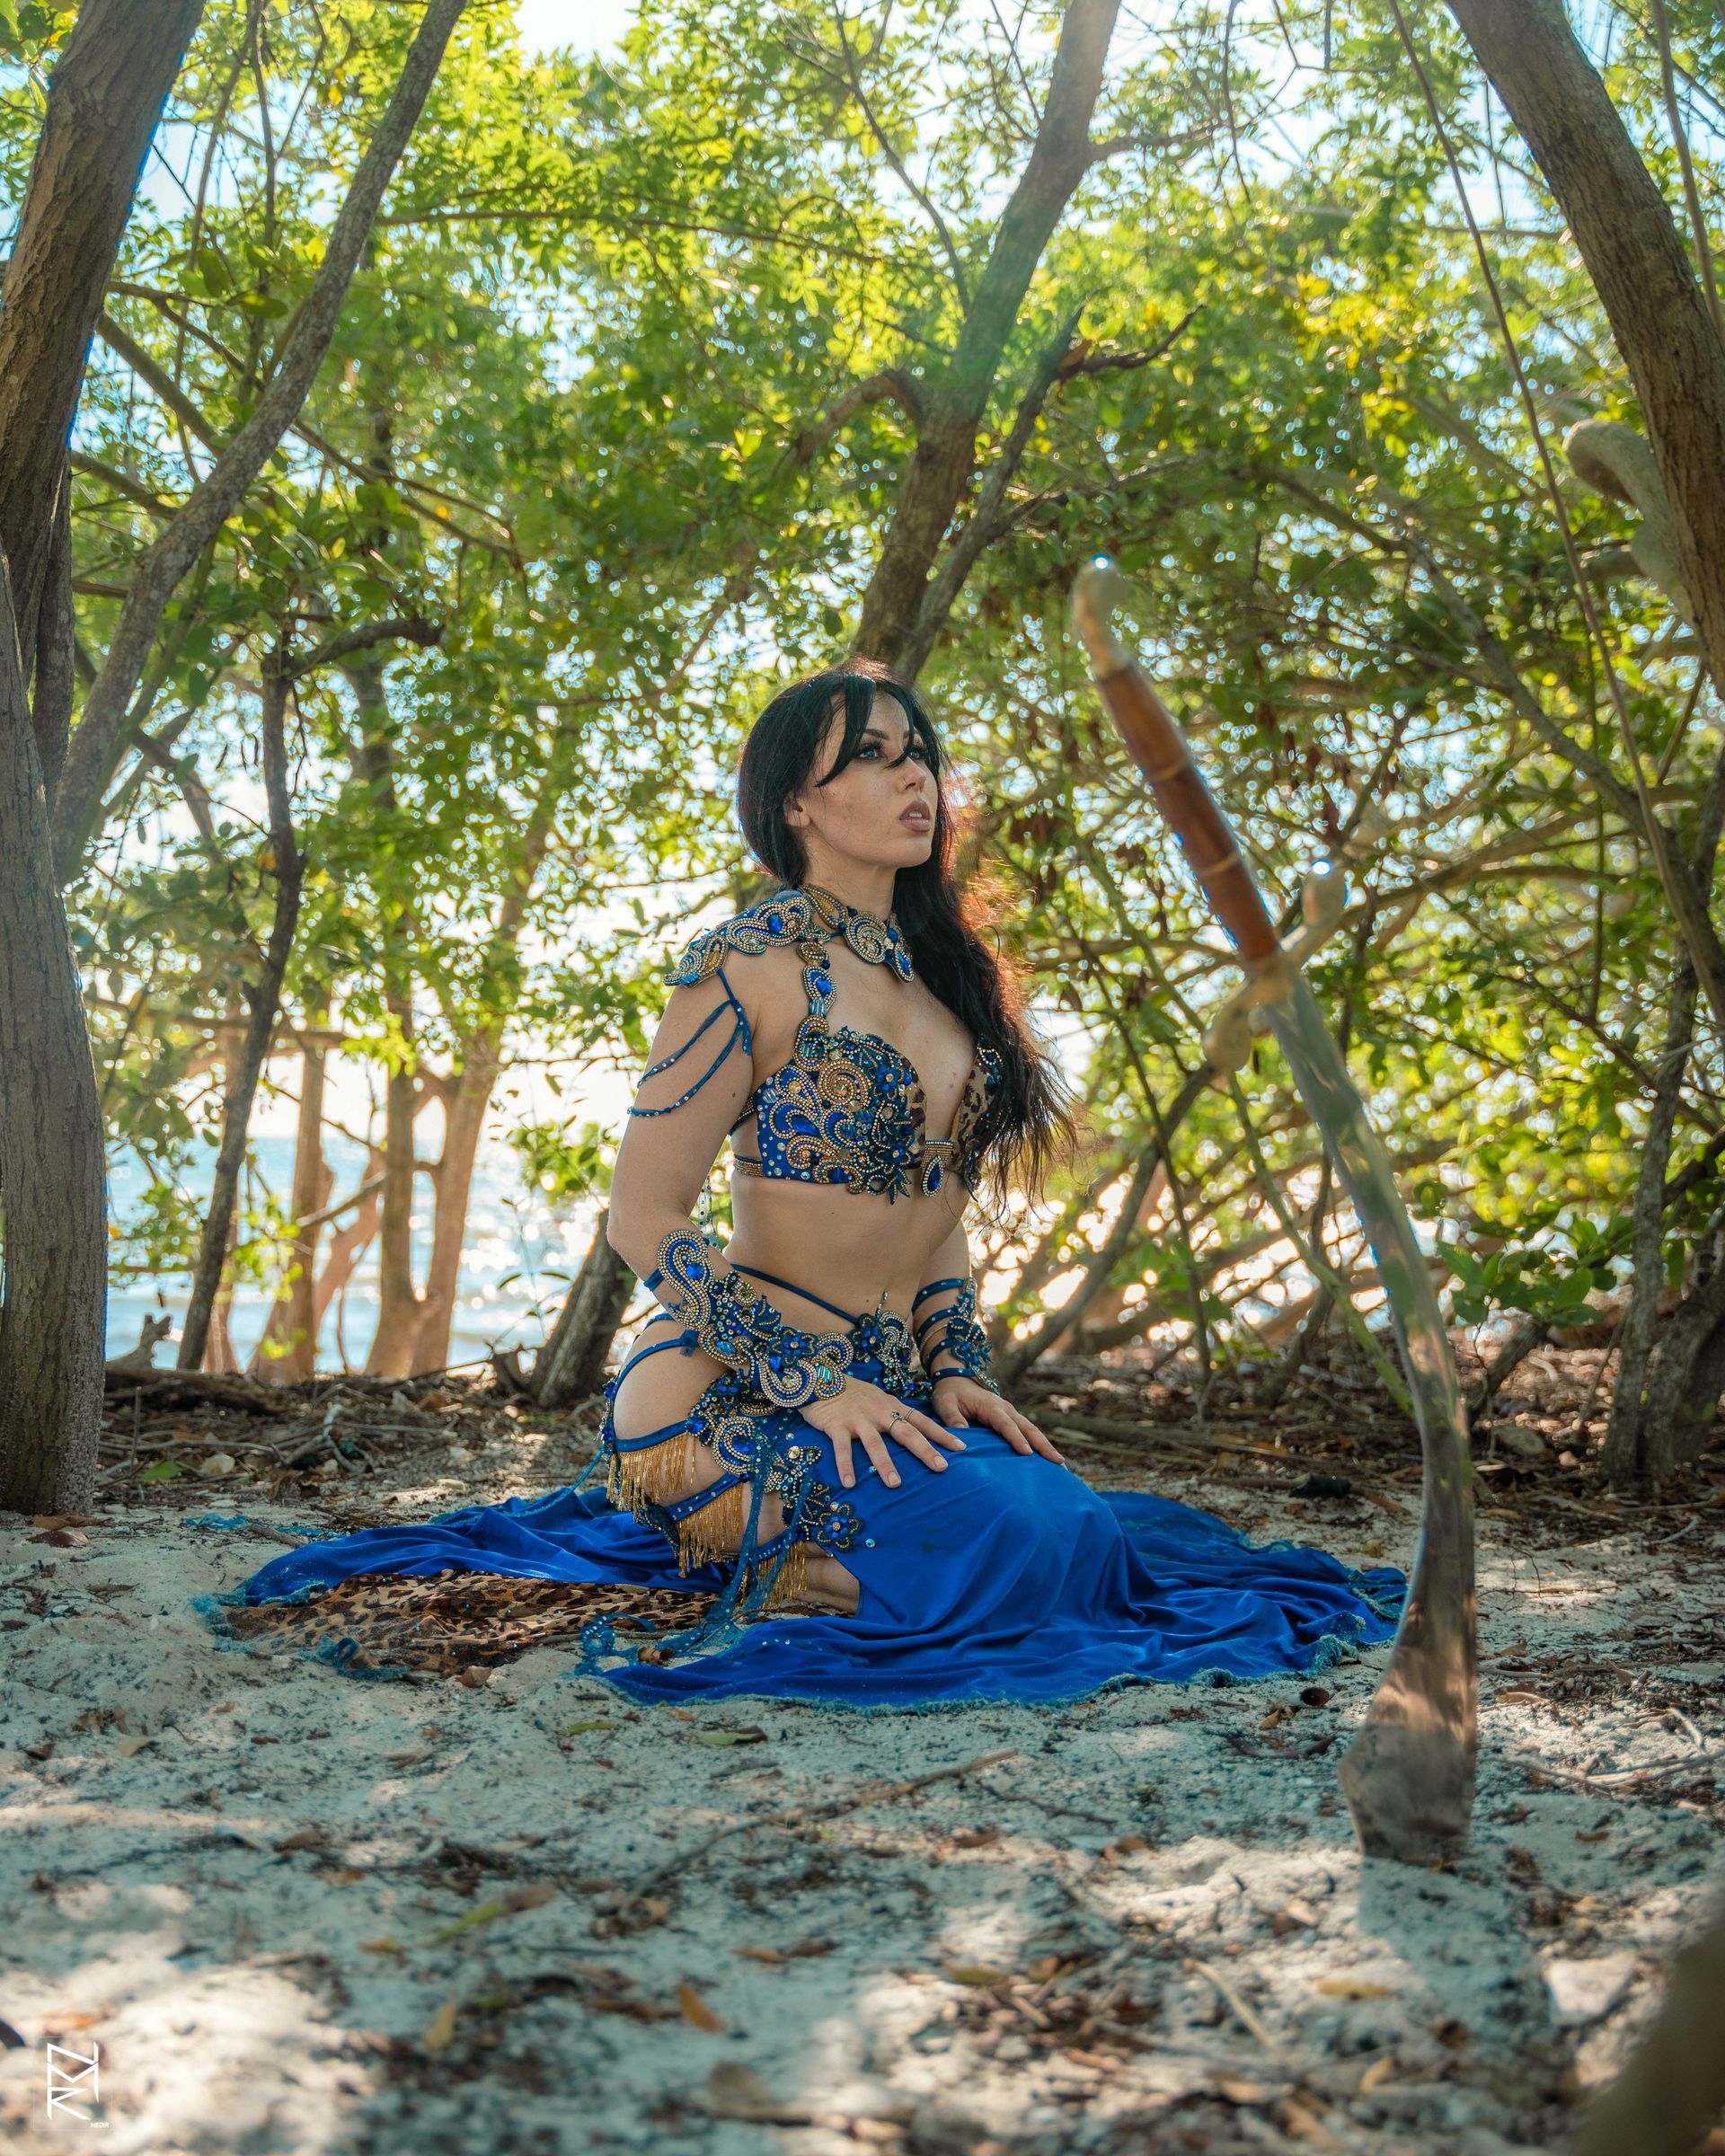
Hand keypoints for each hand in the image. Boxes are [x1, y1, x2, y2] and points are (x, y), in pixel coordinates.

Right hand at [798, 1374, 967, 1489]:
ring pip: (875, 1443)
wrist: (818, 1377)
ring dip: (885, 1464)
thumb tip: (913, 1432)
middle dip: (925, 1450)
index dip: (941, 1434)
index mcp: (891, 1406)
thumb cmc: (851, 1394)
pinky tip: (849, 1483)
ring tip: (895, 1484)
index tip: (961, 1447)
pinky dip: (845, 1465)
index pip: (921, 1421)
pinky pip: (842, 1448)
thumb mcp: (877, 1400)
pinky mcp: (837, 1425)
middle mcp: (879, 1412)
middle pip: (906, 1433)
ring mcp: (858, 1419)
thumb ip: (892, 1414)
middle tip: (941, 1468)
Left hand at [931, 1376, 1065, 1465]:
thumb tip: (961, 1437)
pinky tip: (1046, 1458)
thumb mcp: (944, 1403)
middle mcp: (1006, 1409)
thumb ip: (952, 1418)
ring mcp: (1010, 1413)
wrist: (955, 1378)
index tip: (1027, 1453)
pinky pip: (1027, 1431)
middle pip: (1028, 1428)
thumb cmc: (949, 1393)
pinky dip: (1038, 1443)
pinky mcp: (1010, 1418)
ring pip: (1032, 1430)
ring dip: (1046, 1445)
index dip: (1016, 1439)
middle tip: (1058, 1462)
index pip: (1006, 1425)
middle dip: (1043, 1445)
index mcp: (991, 1406)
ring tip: (1060, 1464)